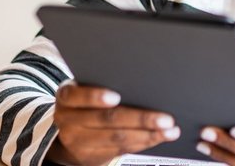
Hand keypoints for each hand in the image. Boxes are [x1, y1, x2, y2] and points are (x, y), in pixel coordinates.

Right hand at [46, 83, 180, 165]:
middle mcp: (68, 120)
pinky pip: (121, 150)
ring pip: (117, 138)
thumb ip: (101, 86)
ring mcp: (79, 142)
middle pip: (106, 119)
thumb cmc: (82, 104)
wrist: (65, 136)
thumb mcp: (82, 91)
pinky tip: (160, 137)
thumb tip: (141, 78)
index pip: (76, 95)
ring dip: (148, 134)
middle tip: (164, 118)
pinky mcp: (92, 156)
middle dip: (139, 119)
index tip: (116, 97)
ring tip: (169, 129)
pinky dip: (144, 142)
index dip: (95, 97)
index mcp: (66, 98)